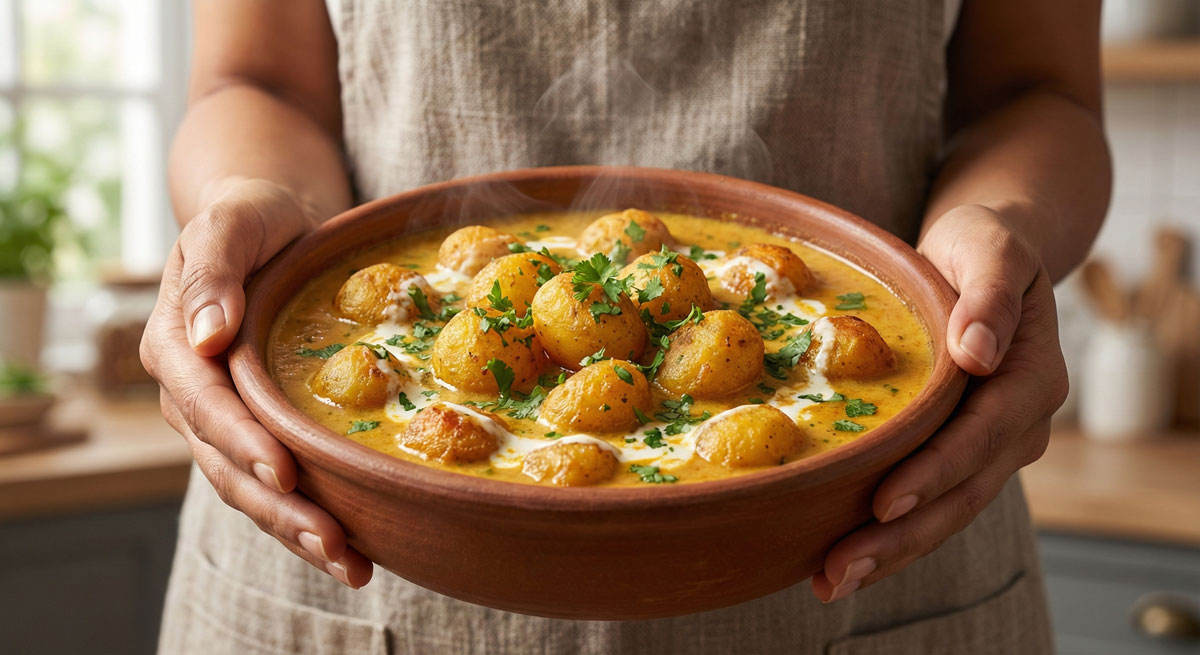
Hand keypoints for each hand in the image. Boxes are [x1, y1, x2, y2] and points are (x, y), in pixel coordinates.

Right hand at [140, 177, 372, 586]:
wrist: (272, 222)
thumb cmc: (253, 215)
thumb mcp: (233, 222)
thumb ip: (215, 271)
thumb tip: (205, 333)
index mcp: (177, 344)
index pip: (206, 403)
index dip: (242, 440)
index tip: (283, 471)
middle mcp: (193, 393)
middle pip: (228, 464)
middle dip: (279, 509)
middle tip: (333, 544)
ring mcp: (225, 419)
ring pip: (251, 488)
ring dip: (297, 529)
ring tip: (351, 566)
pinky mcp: (259, 429)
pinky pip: (277, 481)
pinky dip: (310, 514)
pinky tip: (353, 546)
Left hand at [811, 204, 1067, 601]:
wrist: (987, 259)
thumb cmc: (983, 246)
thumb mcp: (990, 247)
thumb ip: (990, 295)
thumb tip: (978, 353)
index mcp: (1030, 377)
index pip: (982, 434)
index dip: (936, 470)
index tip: (886, 501)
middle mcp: (1019, 426)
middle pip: (962, 493)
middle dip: (900, 536)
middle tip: (837, 571)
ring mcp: (991, 447)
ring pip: (946, 511)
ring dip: (890, 551)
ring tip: (830, 581)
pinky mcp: (959, 454)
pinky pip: (929, 501)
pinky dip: (890, 533)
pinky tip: (841, 558)